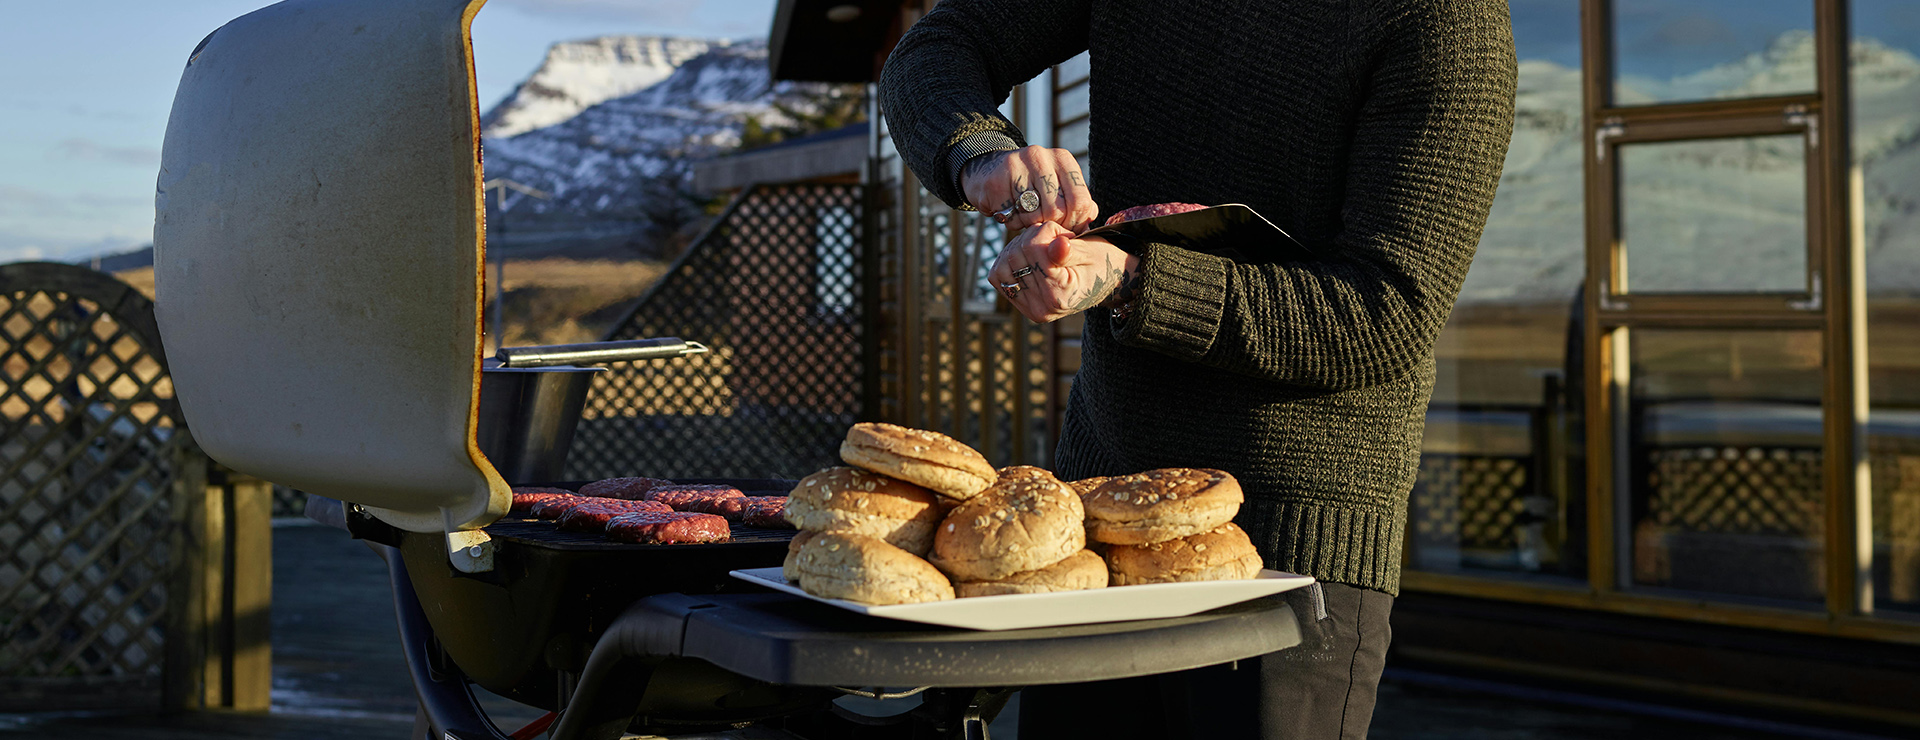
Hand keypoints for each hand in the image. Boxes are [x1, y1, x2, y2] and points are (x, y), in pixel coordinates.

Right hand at [962, 146, 1096, 232]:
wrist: (988, 171)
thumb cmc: (1031, 185)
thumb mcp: (1057, 186)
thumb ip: (1077, 203)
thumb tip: (1089, 223)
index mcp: (1062, 159)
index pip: (1080, 200)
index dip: (1075, 222)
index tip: (1066, 228)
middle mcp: (1040, 156)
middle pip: (1057, 210)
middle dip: (1051, 225)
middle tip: (1042, 225)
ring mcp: (1016, 166)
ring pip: (1033, 216)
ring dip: (1030, 225)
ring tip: (1024, 215)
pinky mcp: (996, 181)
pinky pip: (1011, 217)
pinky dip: (1012, 223)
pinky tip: (1009, 212)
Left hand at [990, 222, 1139, 323]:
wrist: (1103, 281)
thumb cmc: (1100, 262)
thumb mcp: (1090, 252)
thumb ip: (1070, 251)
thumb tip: (1056, 246)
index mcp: (1061, 295)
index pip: (1035, 250)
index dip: (1047, 232)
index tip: (1065, 234)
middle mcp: (1042, 307)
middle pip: (1016, 255)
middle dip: (1033, 237)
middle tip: (1055, 239)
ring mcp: (1028, 308)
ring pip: (1003, 263)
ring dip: (1020, 247)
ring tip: (1043, 247)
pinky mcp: (1019, 303)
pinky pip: (997, 275)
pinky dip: (1009, 259)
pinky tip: (1030, 257)